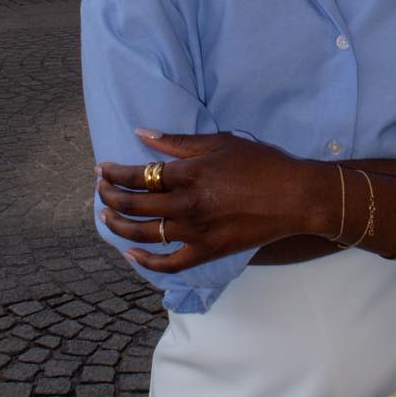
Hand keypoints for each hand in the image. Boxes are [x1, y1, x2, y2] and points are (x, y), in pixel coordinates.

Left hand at [98, 131, 333, 274]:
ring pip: (144, 234)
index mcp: (189, 175)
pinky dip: (146, 261)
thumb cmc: (261, 164)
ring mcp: (196, 232)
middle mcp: (187, 206)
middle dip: (110, 197)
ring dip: (118, 226)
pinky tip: (131, 252)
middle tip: (100, 190)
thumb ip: (177, 142)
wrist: (295, 197)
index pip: (138, 176)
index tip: (102, 169)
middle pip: (134, 205)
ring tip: (106, 217)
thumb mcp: (220, 143)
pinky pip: (170, 263)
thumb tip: (141, 133)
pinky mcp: (207, 251)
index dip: (114, 173)